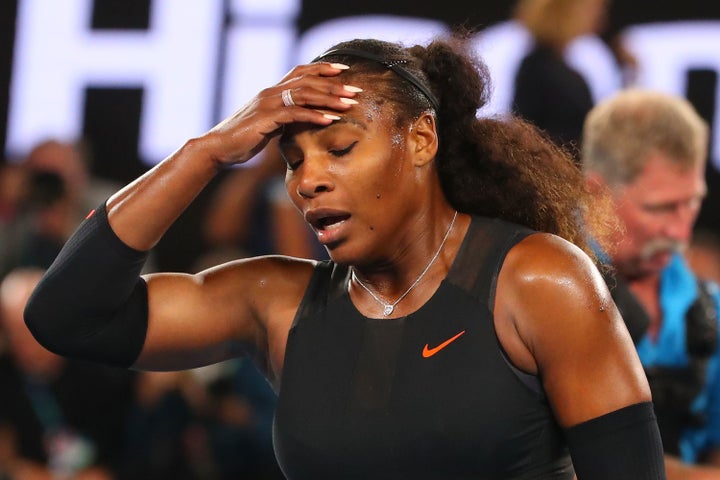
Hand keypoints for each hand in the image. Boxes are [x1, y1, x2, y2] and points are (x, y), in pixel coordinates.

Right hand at [202, 62, 360, 166]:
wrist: (219, 147)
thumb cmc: (244, 138)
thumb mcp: (269, 124)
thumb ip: (285, 117)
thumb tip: (302, 119)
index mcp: (273, 90)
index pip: (301, 71)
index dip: (323, 68)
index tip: (344, 71)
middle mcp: (271, 92)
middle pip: (308, 81)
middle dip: (335, 85)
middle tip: (356, 91)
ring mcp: (268, 103)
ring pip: (304, 94)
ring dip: (329, 99)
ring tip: (349, 104)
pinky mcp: (266, 118)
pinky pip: (295, 113)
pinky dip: (314, 115)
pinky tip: (330, 120)